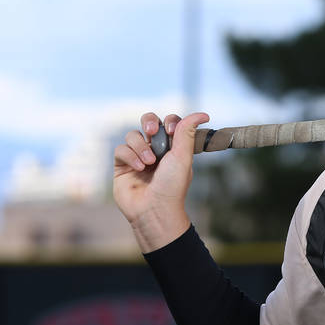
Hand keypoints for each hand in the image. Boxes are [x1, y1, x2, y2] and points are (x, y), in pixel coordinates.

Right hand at [113, 111, 209, 251]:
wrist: (154, 209)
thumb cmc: (172, 186)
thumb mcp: (183, 157)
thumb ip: (188, 133)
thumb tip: (203, 114)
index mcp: (173, 148)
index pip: (170, 123)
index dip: (170, 122)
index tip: (171, 130)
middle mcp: (155, 150)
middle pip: (148, 121)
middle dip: (149, 122)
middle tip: (151, 131)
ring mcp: (138, 156)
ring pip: (133, 135)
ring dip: (141, 146)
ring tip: (149, 163)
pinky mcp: (122, 165)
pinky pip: (121, 149)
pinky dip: (130, 156)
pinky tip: (138, 168)